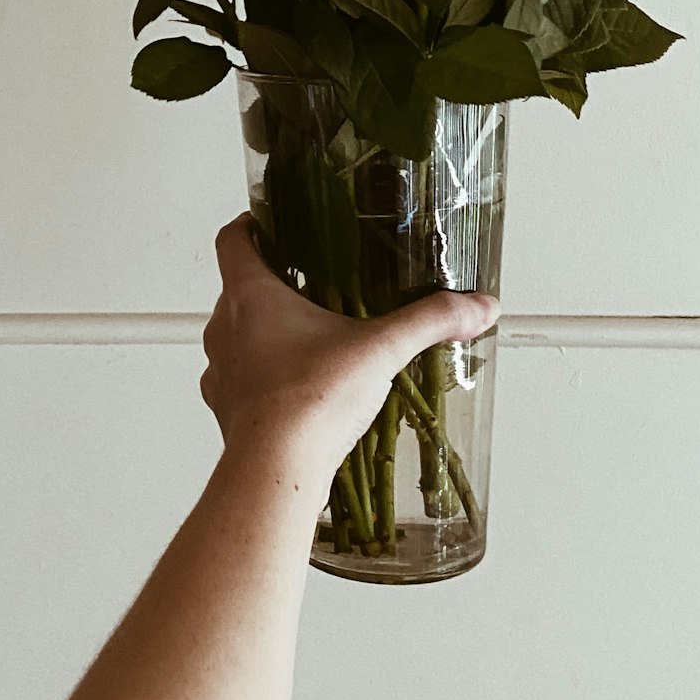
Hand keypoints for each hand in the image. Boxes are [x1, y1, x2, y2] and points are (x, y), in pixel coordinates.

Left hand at [200, 214, 499, 487]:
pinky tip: (298, 395)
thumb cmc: (311, 398)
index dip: (249, 226)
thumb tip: (479, 306)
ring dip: (264, 337)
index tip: (271, 225)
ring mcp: (220, 372)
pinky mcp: (226, 412)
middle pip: (237, 289)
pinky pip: (240, 385)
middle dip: (272, 286)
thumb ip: (430, 322)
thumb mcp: (380, 350)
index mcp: (249, 295)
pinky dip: (263, 383)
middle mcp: (224, 327)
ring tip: (310, 345)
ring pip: (235, 338)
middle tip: (312, 287)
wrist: (273, 473)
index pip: (232, 240)